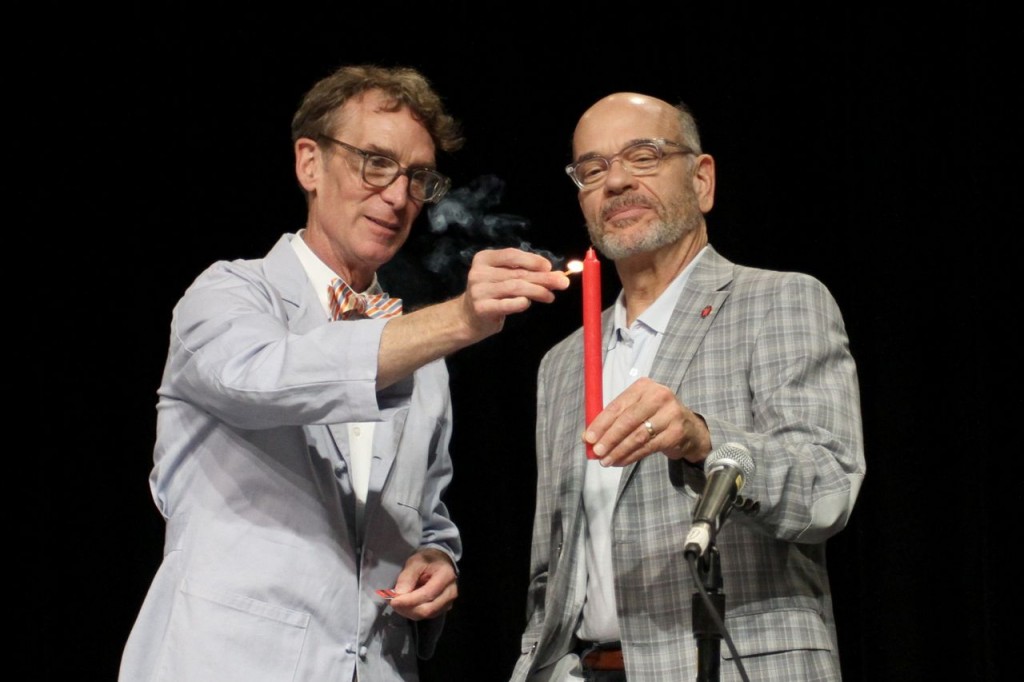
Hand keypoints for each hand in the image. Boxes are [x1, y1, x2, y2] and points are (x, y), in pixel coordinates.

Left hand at [385, 548, 458, 620]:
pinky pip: (426, 616)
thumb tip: (399, 593)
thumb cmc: (428, 560)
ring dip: (408, 612)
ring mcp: (448, 602)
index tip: (393, 600)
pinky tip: (405, 605)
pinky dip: (413, 612)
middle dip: (407, 608)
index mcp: (446, 576)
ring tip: (397, 602)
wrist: (440, 562)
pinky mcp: (443, 608)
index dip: (409, 600)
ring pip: (426, 615)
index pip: (427, 594)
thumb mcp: (415, 562)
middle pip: (427, 609)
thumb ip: (408, 576)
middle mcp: (450, 592)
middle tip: (392, 602)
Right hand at [459, 248, 569, 341]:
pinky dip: (521, 303)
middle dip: (543, 278)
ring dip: (537, 291)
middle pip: (517, 273)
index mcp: (484, 259)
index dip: (532, 260)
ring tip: (550, 296)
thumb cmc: (491, 294)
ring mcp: (479, 291)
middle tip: (562, 283)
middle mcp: (479, 273)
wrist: (467, 317)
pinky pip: (508, 304)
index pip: (512, 255)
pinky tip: (529, 303)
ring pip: (515, 287)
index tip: (549, 266)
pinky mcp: (482, 308)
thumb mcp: (504, 278)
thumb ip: (524, 273)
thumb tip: (555, 273)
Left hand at [583, 377, 710, 466]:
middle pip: (628, 420)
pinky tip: (620, 461)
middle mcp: (659, 396)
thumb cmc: (655, 417)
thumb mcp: (636, 410)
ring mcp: (671, 414)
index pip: (618, 405)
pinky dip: (631, 456)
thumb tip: (587, 437)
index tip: (588, 438)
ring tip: (605, 461)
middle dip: (609, 438)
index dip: (601, 423)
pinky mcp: (676, 433)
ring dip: (619, 450)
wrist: (690, 428)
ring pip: (638, 436)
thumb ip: (614, 420)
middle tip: (596, 452)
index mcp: (644, 386)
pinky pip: (648, 447)